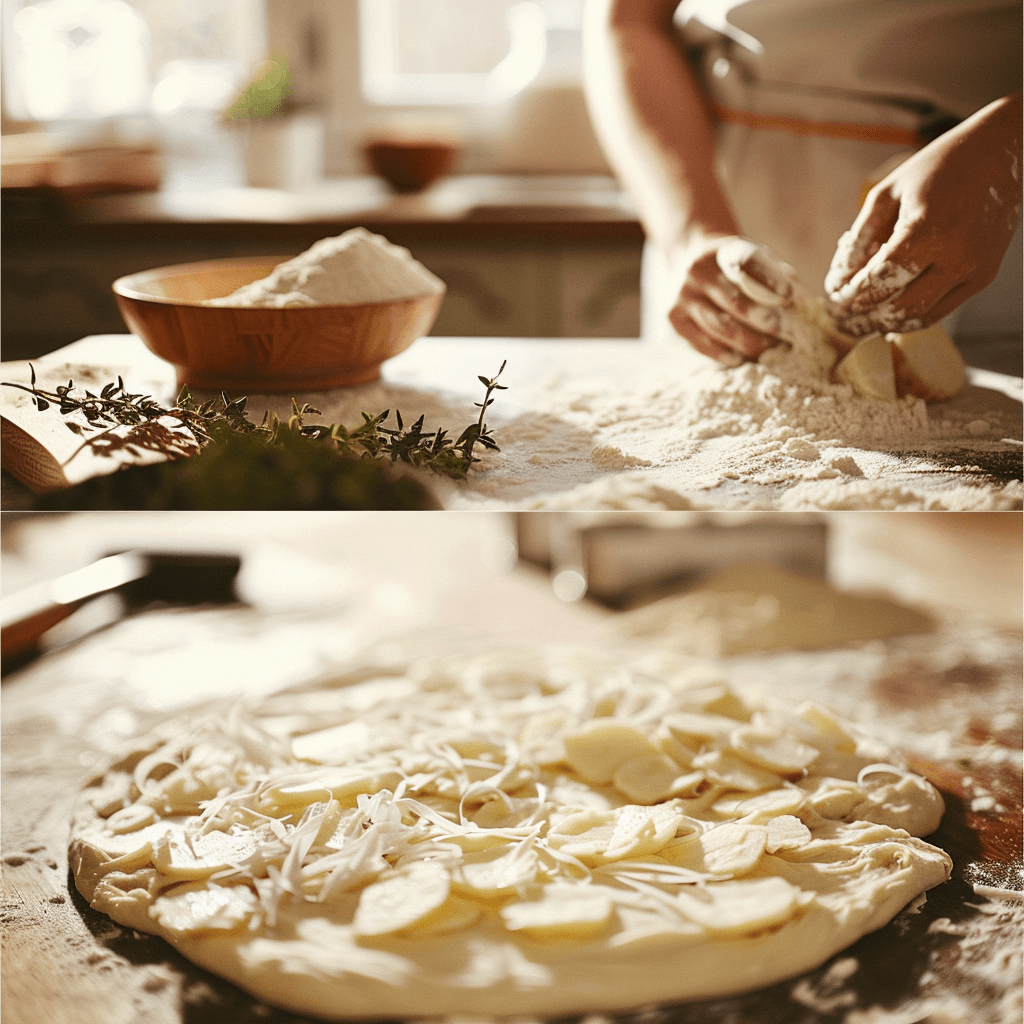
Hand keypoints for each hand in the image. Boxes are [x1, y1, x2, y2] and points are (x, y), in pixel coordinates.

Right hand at [666, 235, 802, 363]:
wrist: (690, 261)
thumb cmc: (734, 267)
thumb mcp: (754, 258)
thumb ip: (777, 274)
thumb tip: (804, 299)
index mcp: (722, 250)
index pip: (747, 261)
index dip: (769, 278)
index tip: (789, 296)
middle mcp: (697, 269)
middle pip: (734, 301)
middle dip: (764, 321)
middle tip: (788, 336)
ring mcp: (682, 293)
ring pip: (718, 325)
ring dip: (747, 342)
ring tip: (769, 351)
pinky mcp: (672, 316)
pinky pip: (699, 341)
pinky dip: (721, 353)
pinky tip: (739, 359)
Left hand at [825, 93, 1022, 336]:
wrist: (1002, 151)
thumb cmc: (939, 166)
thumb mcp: (887, 194)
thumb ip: (859, 239)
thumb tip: (837, 280)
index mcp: (928, 229)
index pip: (879, 279)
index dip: (852, 293)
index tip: (834, 296)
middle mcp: (956, 255)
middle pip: (898, 306)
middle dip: (863, 315)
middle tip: (840, 316)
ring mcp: (974, 269)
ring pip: (920, 315)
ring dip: (885, 323)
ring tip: (860, 322)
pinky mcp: (984, 276)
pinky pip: (941, 310)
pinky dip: (912, 318)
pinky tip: (889, 316)